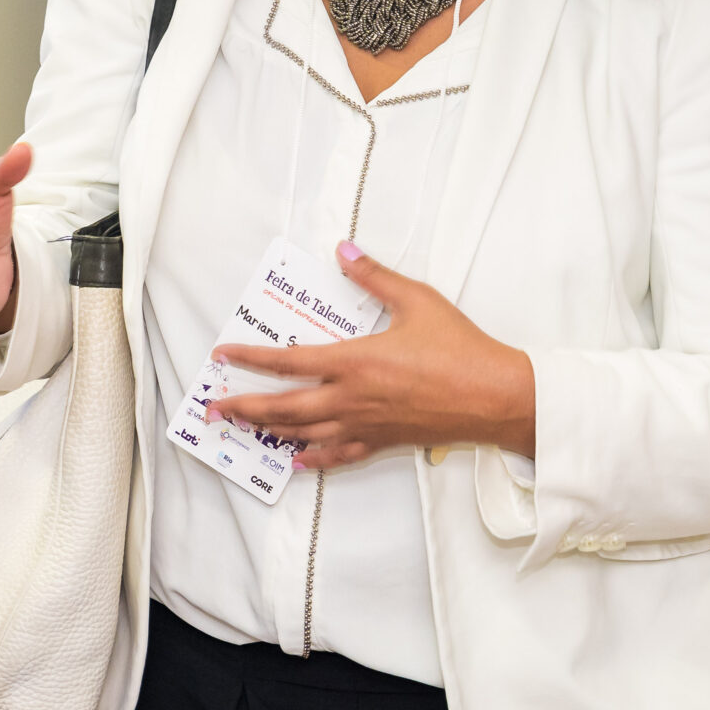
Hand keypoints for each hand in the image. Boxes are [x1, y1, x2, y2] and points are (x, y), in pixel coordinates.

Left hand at [211, 240, 536, 469]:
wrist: (495, 396)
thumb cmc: (460, 348)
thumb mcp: (417, 300)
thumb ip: (375, 276)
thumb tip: (345, 249)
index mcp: (354, 361)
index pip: (287, 361)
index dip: (250, 359)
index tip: (222, 356)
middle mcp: (351, 398)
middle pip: (283, 407)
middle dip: (244, 406)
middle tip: (214, 408)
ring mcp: (365, 425)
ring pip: (303, 433)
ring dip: (267, 430)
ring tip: (242, 427)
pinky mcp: (383, 441)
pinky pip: (339, 455)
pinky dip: (313, 459)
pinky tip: (297, 461)